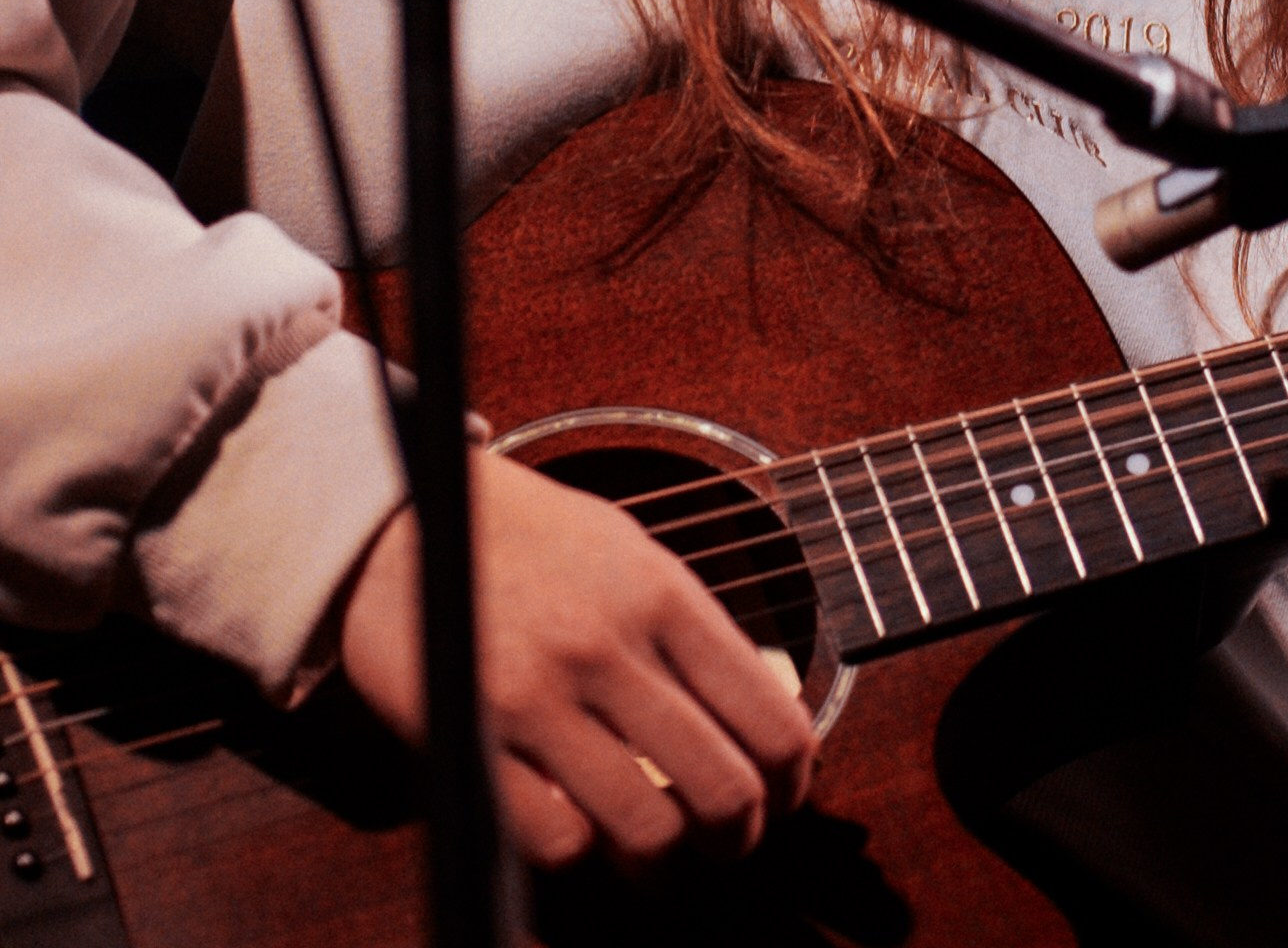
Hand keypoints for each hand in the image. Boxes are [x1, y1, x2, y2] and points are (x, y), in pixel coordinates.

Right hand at [339, 448, 816, 871]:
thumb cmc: (532, 537)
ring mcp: (542, 696)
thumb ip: (689, 631)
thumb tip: (755, 717)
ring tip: (660, 859)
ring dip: (665, 865)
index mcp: (663, 595)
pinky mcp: (475, 738)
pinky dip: (580, 854)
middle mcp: (611, 646)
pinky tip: (582, 833)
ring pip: (647, 830)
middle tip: (728, 841)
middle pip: (723, 789)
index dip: (792, 779)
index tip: (783, 795)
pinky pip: (555, 840)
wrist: (409, 509)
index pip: (770, 717)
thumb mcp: (631, 554)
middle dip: (739, 837)